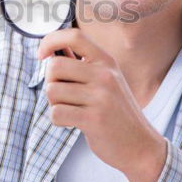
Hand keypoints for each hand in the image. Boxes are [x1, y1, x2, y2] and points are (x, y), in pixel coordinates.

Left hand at [37, 28, 166, 181]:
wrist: (140, 146)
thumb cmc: (116, 112)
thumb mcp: (106, 81)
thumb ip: (82, 65)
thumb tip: (52, 51)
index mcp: (106, 61)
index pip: (74, 36)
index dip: (51, 40)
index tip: (42, 55)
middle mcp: (105, 75)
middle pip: (54, 66)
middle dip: (50, 82)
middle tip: (62, 95)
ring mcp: (100, 97)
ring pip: (52, 91)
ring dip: (54, 103)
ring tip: (71, 109)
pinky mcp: (94, 119)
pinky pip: (56, 113)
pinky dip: (58, 119)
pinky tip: (72, 122)